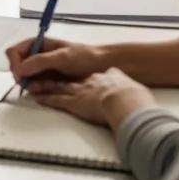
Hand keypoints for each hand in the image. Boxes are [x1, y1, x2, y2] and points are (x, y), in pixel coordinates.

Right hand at [5, 36, 107, 84]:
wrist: (102, 67)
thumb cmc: (85, 57)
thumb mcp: (62, 57)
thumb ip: (40, 61)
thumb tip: (20, 69)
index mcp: (37, 44)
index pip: (14, 52)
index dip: (14, 63)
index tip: (20, 75)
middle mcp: (36, 56)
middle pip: (16, 67)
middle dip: (24, 77)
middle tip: (34, 84)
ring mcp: (41, 69)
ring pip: (25, 79)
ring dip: (32, 85)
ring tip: (47, 86)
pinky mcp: (47, 81)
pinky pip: (35, 87)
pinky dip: (39, 90)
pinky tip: (51, 89)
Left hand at [26, 68, 155, 128]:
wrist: (125, 102)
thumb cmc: (135, 100)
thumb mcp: (139, 93)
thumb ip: (136, 95)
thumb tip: (142, 103)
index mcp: (109, 78)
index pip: (97, 77)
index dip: (91, 79)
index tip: (89, 80)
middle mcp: (92, 82)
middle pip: (73, 78)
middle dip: (61, 78)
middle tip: (52, 76)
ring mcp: (82, 91)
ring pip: (60, 87)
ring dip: (46, 86)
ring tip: (35, 85)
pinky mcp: (74, 103)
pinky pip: (56, 100)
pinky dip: (46, 99)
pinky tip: (38, 98)